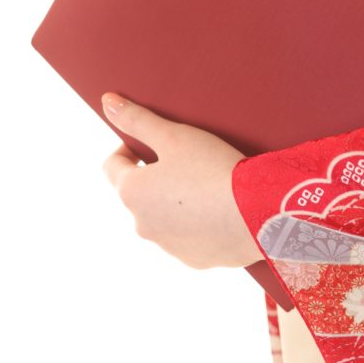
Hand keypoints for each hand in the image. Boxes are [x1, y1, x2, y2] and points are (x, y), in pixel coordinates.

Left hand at [100, 94, 263, 269]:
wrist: (256, 213)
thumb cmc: (212, 169)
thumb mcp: (174, 136)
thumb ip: (138, 119)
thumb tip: (107, 102)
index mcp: (132, 192)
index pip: (112, 165)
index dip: (129, 146)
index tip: (152, 139)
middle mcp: (142, 224)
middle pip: (139, 194)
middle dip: (155, 176)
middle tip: (187, 159)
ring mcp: (168, 246)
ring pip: (163, 218)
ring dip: (175, 202)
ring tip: (207, 183)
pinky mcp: (194, 259)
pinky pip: (189, 236)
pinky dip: (197, 223)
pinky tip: (220, 208)